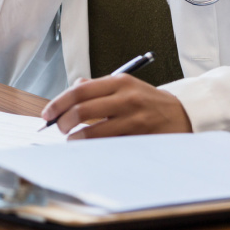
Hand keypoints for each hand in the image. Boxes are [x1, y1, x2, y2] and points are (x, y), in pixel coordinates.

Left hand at [40, 74, 191, 138]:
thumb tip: (70, 90)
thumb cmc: (147, 101)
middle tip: (59, 129)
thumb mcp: (125, 86)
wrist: (182, 114)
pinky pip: (109, 145)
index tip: (48, 114)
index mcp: (119, 82)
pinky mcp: (139, 138)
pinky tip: (90, 147)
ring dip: (76, 139)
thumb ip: (97, 87)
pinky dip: (94, 147)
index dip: (59, 103)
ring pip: (94, 132)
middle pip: (83, 110)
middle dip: (64, 123)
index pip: (80, 91)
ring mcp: (134, 119)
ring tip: (72, 140)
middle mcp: (126, 97)